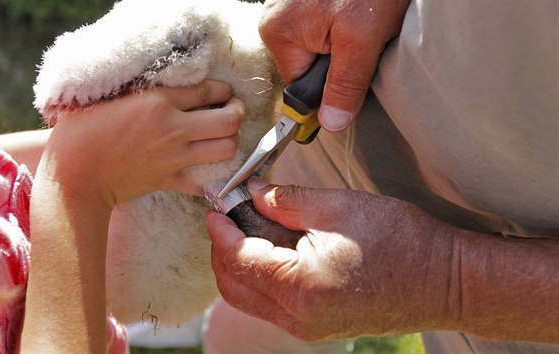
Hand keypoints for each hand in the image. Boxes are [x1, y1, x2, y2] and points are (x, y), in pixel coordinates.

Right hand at [38, 80, 243, 206]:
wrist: (74, 175)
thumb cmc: (81, 131)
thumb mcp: (109, 96)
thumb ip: (141, 90)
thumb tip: (164, 87)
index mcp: (158, 102)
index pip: (209, 91)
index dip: (223, 90)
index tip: (223, 92)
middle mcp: (174, 128)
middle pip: (229, 120)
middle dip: (237, 113)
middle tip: (232, 111)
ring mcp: (175, 157)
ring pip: (226, 149)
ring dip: (231, 141)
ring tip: (223, 136)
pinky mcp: (170, 180)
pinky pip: (206, 181)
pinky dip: (214, 176)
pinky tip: (210, 168)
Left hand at [206, 178, 456, 339]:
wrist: (447, 281)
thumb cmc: (401, 241)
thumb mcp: (338, 206)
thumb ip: (285, 201)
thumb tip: (252, 194)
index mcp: (297, 287)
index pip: (236, 258)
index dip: (220, 229)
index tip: (216, 205)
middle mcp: (296, 317)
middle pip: (233, 286)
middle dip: (222, 249)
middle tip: (228, 216)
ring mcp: (307, 328)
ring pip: (249, 299)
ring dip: (239, 264)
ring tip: (250, 228)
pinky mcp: (318, 328)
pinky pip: (271, 305)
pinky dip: (261, 278)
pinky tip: (273, 250)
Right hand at [259, 0, 409, 130]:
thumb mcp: (363, 40)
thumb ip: (344, 85)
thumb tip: (330, 125)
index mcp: (279, 33)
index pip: (298, 87)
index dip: (327, 93)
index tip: (352, 85)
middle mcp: (275, 20)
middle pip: (306, 69)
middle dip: (337, 65)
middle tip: (363, 43)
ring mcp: (288, 8)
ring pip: (316, 50)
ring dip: (343, 48)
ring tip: (363, 24)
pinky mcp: (304, 2)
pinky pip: (320, 32)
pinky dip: (343, 30)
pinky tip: (357, 14)